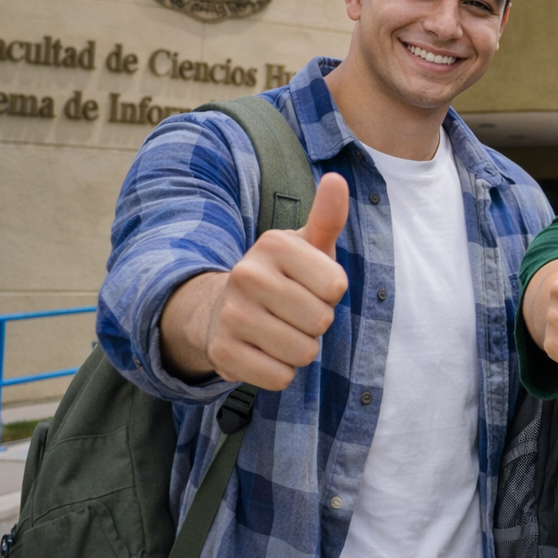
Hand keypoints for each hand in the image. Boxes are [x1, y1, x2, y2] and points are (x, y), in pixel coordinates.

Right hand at [189, 173, 350, 389]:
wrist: (221, 311)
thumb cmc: (281, 277)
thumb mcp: (306, 246)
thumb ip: (327, 217)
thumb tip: (336, 179)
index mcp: (273, 244)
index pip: (336, 287)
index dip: (331, 293)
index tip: (310, 286)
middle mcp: (247, 275)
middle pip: (321, 321)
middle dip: (316, 324)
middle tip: (294, 313)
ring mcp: (231, 314)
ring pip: (303, 352)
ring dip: (301, 350)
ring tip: (281, 331)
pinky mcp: (223, 353)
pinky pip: (280, 377)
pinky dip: (281, 372)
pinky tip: (264, 352)